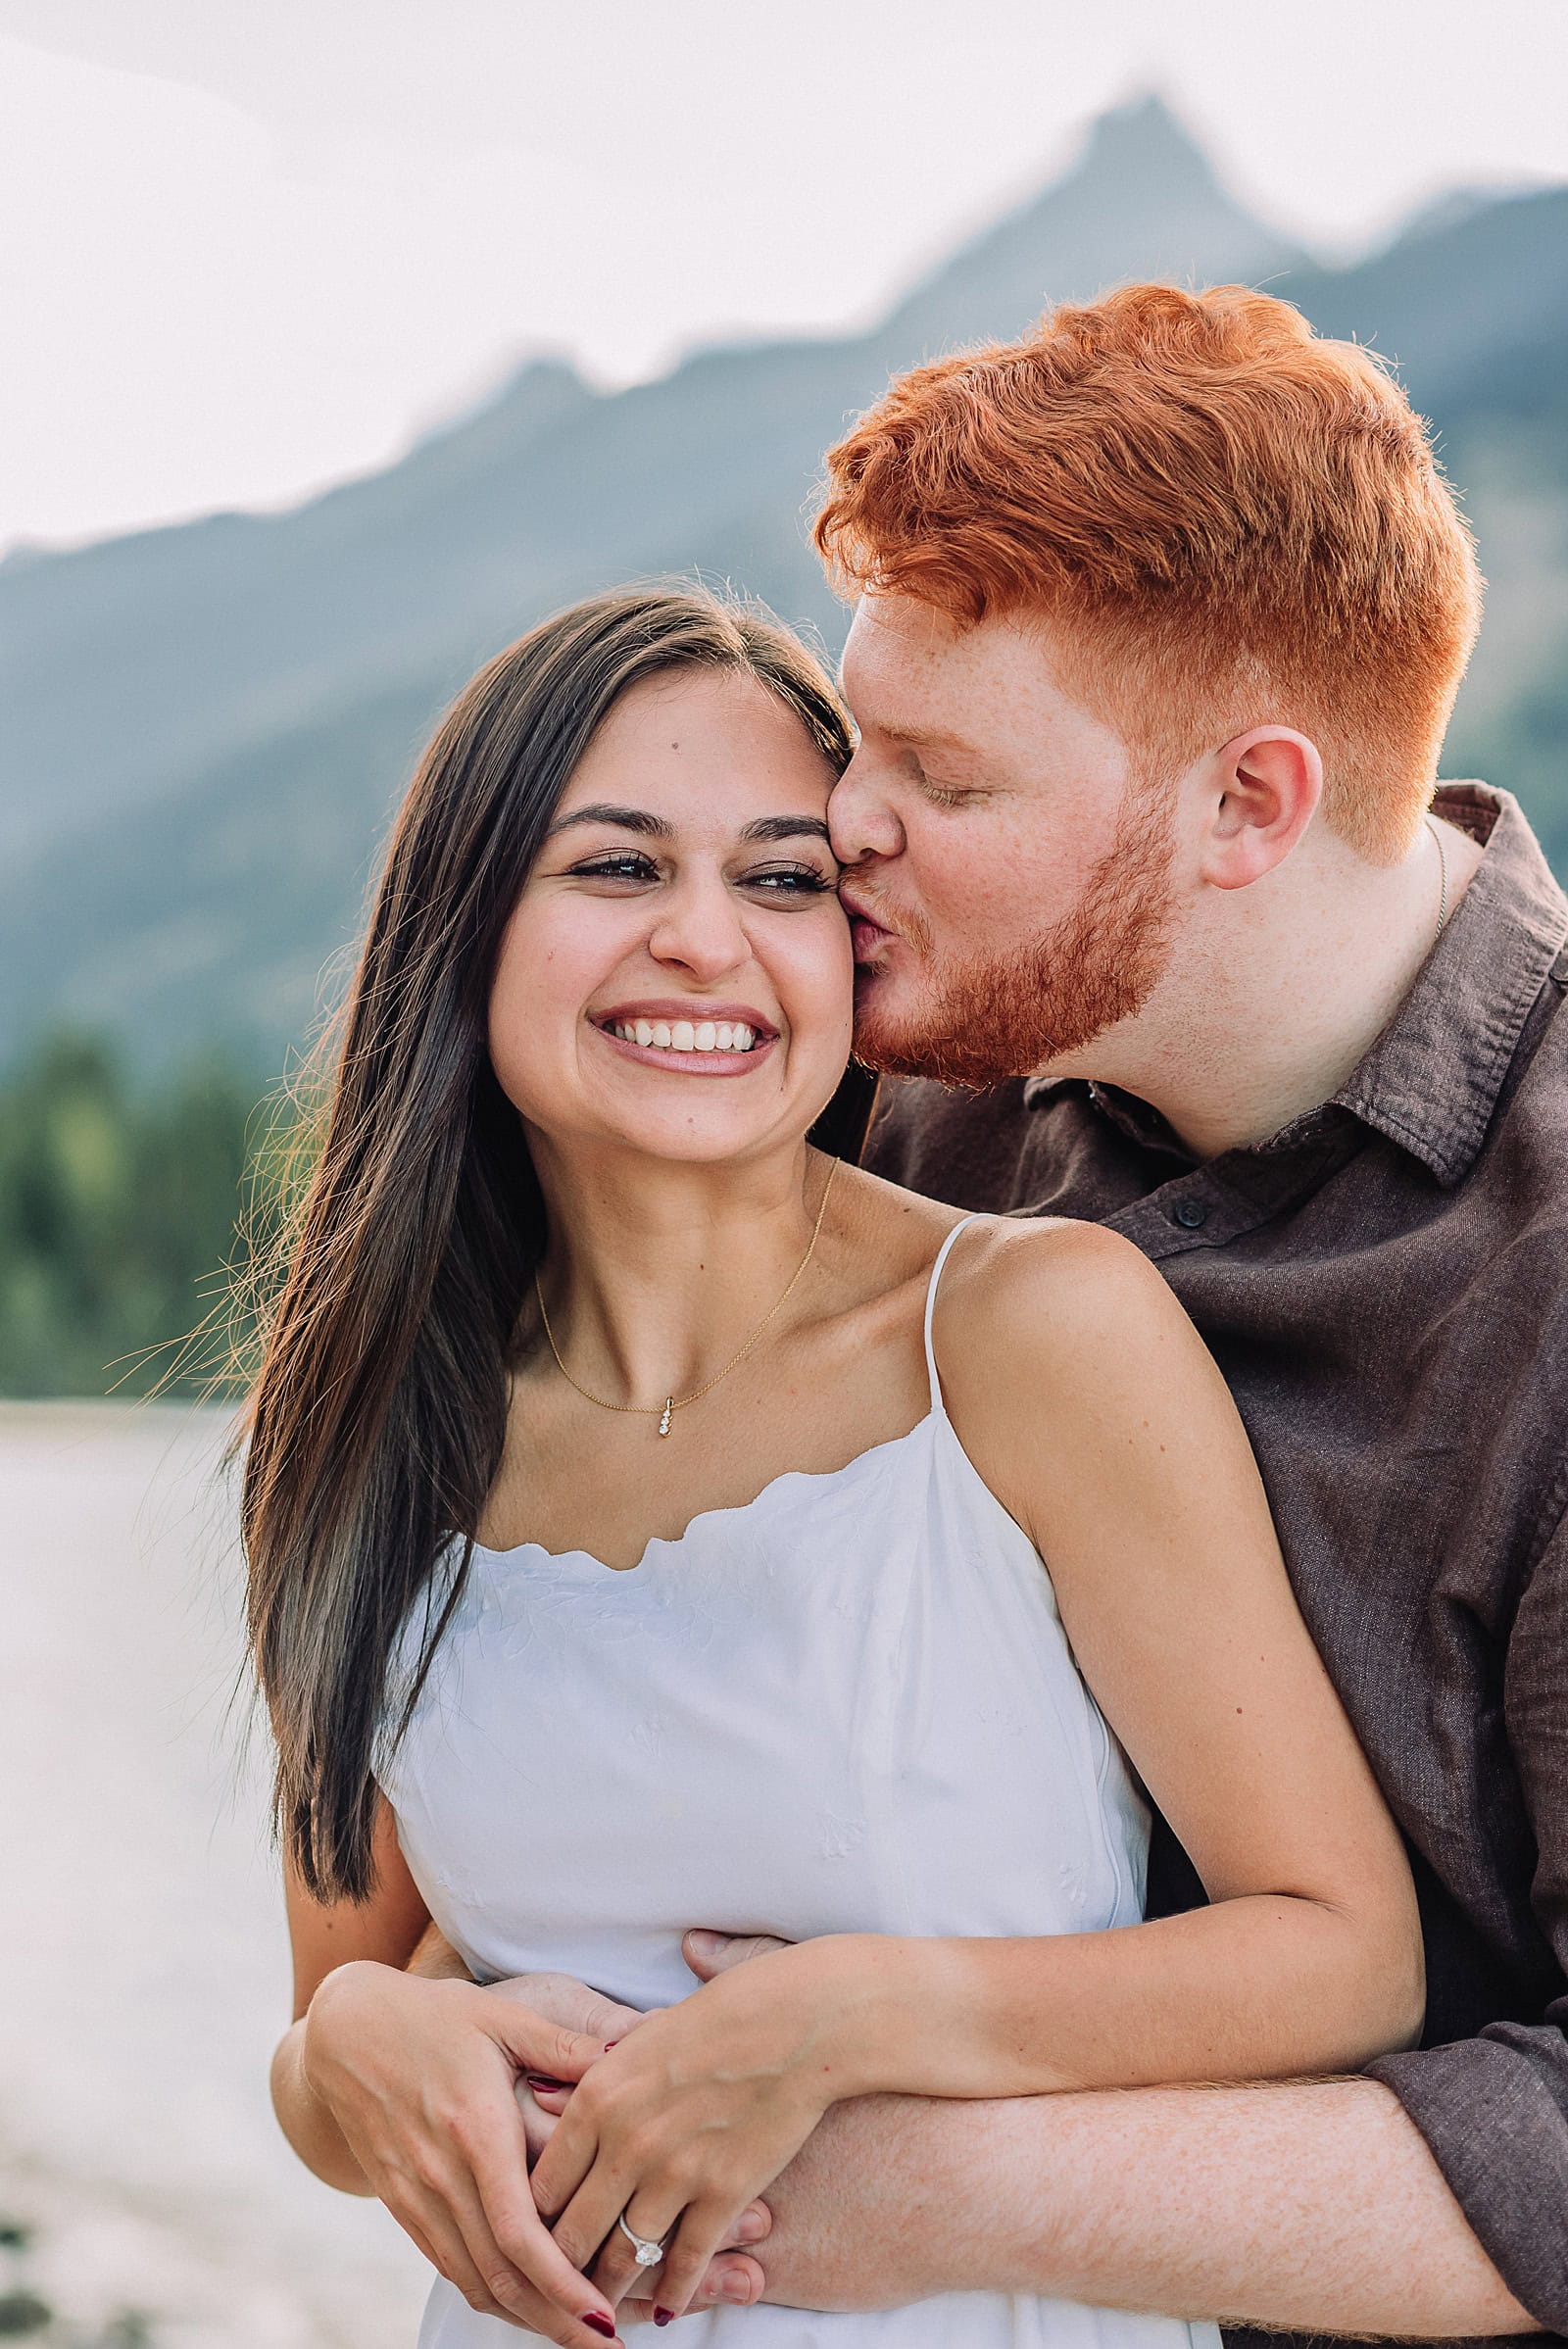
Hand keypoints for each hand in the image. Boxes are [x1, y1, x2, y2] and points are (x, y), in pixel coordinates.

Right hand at [303, 1960, 619, 2343]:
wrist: (345, 2032)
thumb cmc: (435, 2017)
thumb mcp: (502, 2015)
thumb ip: (565, 2045)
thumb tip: (630, 2053)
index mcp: (475, 2129)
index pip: (519, 2232)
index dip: (562, 2282)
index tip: (604, 2311)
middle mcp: (442, 2175)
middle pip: (502, 2275)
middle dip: (558, 2320)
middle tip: (610, 2347)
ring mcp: (417, 2196)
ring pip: (475, 2282)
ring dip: (528, 2319)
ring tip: (578, 2337)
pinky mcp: (402, 2205)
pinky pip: (449, 2267)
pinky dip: (490, 2297)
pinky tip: (528, 2306)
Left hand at [531, 1937, 865, 2322]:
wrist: (794, 2022)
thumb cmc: (717, 2016)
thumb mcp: (637, 2037)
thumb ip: (594, 2080)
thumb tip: (553, 2102)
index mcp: (597, 2096)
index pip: (542, 2184)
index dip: (531, 2222)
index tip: (531, 2241)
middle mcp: (626, 2142)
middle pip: (573, 2232)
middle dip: (560, 2270)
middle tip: (556, 2290)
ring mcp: (676, 2174)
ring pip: (624, 2257)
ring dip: (609, 2290)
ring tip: (600, 2310)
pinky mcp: (724, 2195)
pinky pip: (685, 2263)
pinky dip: (672, 2295)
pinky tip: (665, 2310)